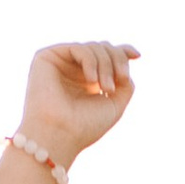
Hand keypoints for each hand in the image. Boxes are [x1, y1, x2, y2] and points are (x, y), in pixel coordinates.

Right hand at [16, 39, 139, 169]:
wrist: (60, 136)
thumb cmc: (84, 126)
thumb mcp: (115, 105)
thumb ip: (125, 82)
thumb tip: (127, 60)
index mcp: (87, 81)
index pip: (105, 57)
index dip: (122, 52)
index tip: (137, 55)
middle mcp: (73, 70)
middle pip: (103, 48)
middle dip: (117, 61)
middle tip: (121, 81)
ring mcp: (60, 63)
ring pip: (94, 47)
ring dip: (107, 65)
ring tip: (107, 89)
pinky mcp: (47, 57)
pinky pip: (78, 48)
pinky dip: (91, 61)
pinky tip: (92, 80)